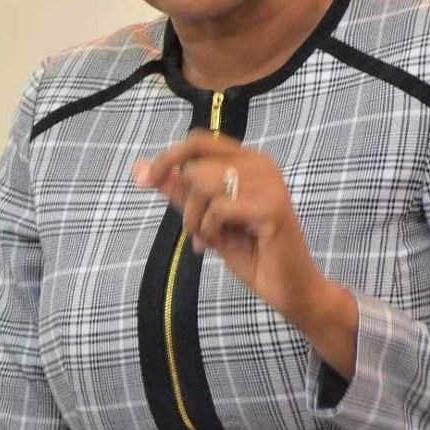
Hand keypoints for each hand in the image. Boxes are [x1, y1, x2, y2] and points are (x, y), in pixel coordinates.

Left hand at [133, 129, 357, 375]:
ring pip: (203, 183)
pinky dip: (210, 230)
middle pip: (195, 165)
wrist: (289, 289)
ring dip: (196, 219)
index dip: (168, 157)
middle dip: (186, 203)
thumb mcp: (205, 218)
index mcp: (247, 160)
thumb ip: (179, 192)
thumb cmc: (251, 253)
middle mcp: (260, 163)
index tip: (145, 180)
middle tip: (198, 231)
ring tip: (211, 238)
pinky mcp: (272, 206)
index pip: (198, 140)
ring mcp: (268, 182)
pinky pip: (218, 208)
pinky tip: (221, 243)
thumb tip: (140, 168)